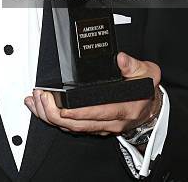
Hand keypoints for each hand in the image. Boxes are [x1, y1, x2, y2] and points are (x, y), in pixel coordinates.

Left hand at [24, 52, 161, 135]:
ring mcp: (102, 126)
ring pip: (72, 127)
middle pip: (79, 124)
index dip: (79, 112)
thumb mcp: (147, 73)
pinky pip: (72, 126)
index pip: (98, 113)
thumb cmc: (145, 90)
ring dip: (51, 117)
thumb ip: (134, 65)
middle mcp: (111, 121)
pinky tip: (41, 108)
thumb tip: (121, 59)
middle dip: (56, 113)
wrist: (150, 107)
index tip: (62, 106)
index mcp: (124, 108)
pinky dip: (54, 119)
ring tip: (37, 101)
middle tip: (42, 97)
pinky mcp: (94, 127)